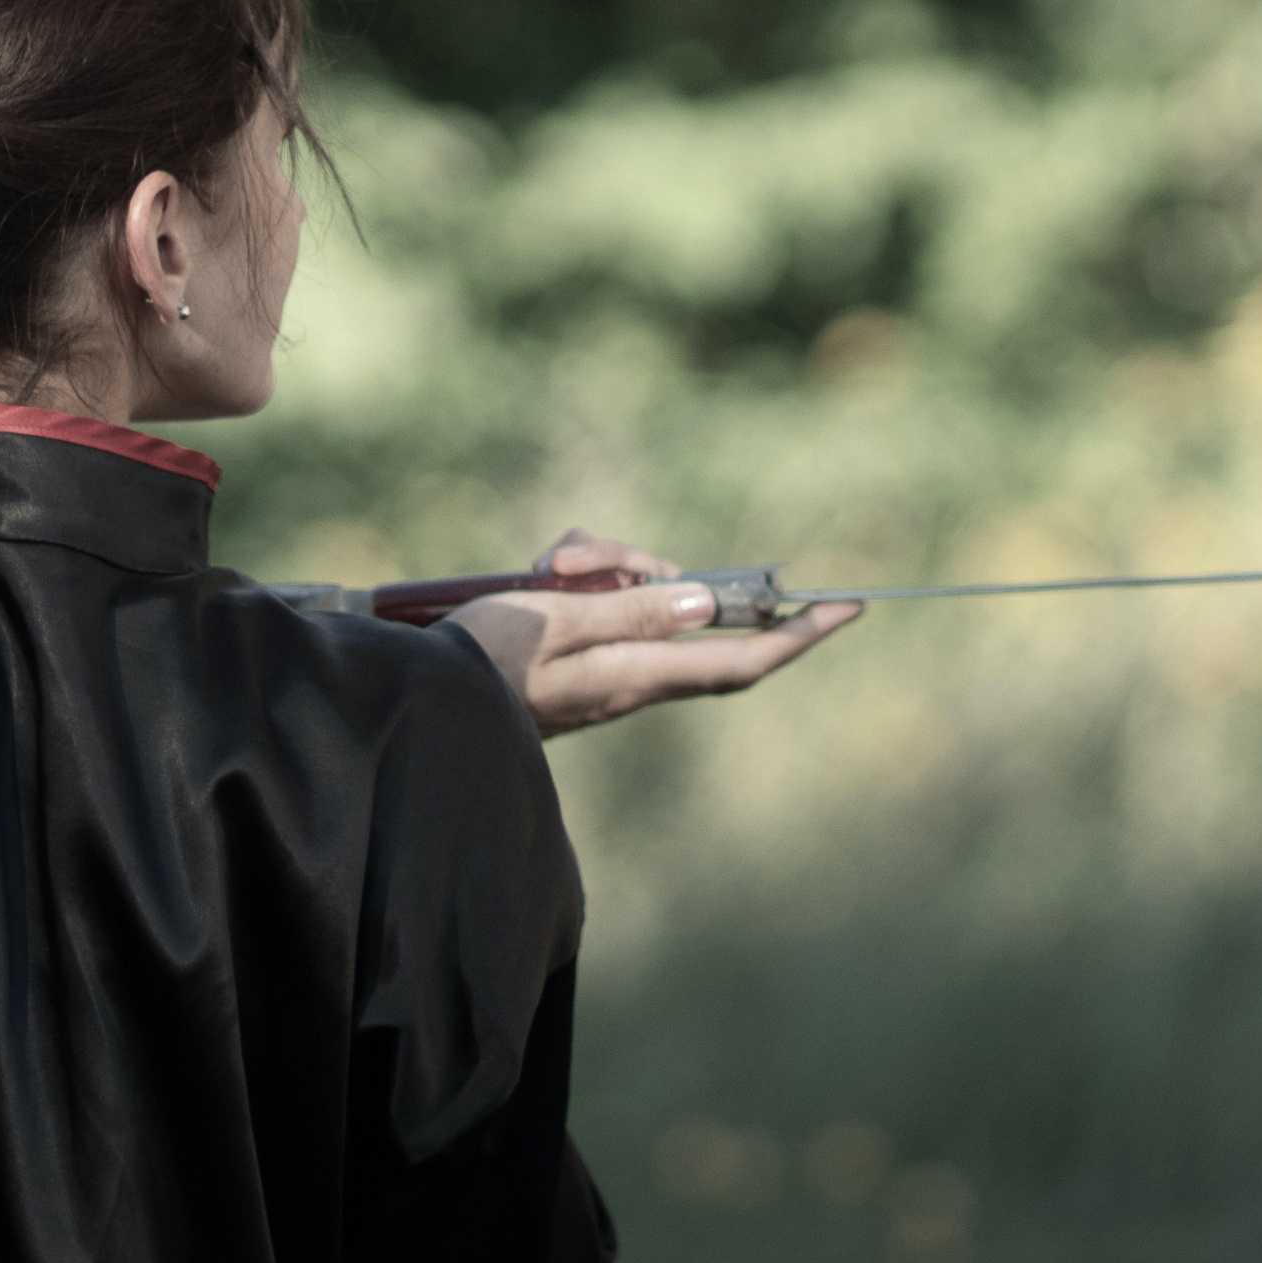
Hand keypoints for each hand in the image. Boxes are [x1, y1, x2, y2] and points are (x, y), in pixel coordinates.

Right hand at [443, 527, 864, 739]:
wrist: (414, 700)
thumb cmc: (475, 665)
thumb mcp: (555, 623)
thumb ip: (633, 610)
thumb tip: (709, 604)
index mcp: (637, 675)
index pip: (742, 658)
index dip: (799, 636)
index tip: (848, 608)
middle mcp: (631, 672)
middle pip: (683, 605)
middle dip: (653, 568)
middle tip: (582, 562)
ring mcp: (602, 661)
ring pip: (637, 589)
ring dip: (599, 564)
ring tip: (543, 569)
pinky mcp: (572, 647)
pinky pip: (598, 596)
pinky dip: (573, 576)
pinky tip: (534, 575)